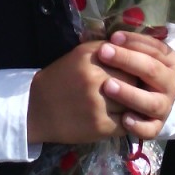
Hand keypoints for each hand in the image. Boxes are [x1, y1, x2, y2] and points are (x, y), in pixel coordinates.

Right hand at [27, 32, 174, 144]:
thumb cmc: (61, 77)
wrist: (36, 107)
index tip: (137, 68)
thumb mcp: (81, 54)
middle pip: (133, 79)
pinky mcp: (100, 126)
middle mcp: (95, 78)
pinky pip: (127, 122)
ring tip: (133, 101)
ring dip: (135, 102)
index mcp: (91, 56)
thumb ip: (107, 48)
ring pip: (133, 101)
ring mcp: (98, 104)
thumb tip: (135, 49)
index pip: (128, 57)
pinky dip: (129, 120)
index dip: (135, 64)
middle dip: (137, 83)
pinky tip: (124, 116)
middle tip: (138, 86)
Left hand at [98, 30, 174, 139]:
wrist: (130, 101)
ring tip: (108, 86)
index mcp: (169, 61)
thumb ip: (123, 44)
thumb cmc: (128, 70)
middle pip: (152, 69)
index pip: (155, 48)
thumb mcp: (130, 54)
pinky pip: (150, 129)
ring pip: (152, 101)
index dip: (134, 41)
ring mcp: (165, 106)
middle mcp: (171, 83)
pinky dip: (139, 124)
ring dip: (130, 93)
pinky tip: (123, 118)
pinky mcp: (157, 126)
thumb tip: (104, 32)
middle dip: (127, 60)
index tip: (113, 36)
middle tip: (104, 53)